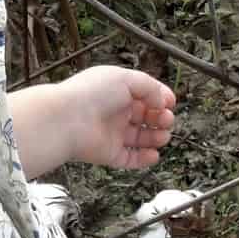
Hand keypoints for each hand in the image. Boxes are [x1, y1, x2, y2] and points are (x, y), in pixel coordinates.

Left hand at [59, 66, 175, 168]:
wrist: (67, 119)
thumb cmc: (91, 94)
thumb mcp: (125, 78)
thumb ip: (149, 87)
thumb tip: (162, 102)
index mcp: (117, 91)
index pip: (144, 95)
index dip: (160, 99)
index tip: (171, 103)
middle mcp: (115, 112)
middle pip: (145, 117)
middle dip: (160, 118)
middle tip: (166, 120)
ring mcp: (112, 133)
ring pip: (140, 138)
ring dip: (156, 138)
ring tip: (163, 136)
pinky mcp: (108, 154)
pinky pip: (130, 158)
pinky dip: (144, 159)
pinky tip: (154, 154)